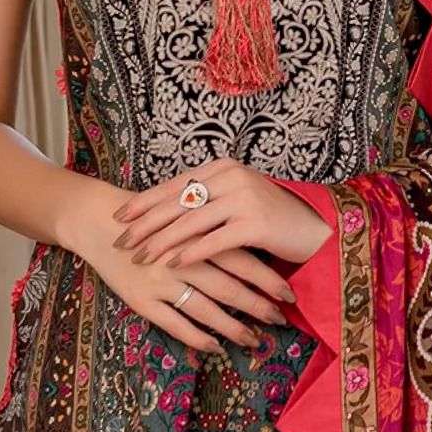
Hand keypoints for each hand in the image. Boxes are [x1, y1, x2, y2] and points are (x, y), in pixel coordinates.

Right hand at [67, 181, 291, 355]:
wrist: (101, 222)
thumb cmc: (153, 219)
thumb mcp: (186, 217)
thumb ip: (216, 230)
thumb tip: (259, 251)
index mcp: (198, 236)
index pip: (242, 260)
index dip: (267, 279)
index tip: (289, 295)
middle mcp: (182, 259)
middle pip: (228, 287)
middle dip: (258, 306)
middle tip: (280, 321)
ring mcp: (161, 281)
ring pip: (205, 310)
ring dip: (233, 327)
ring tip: (255, 340)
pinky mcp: (141, 299)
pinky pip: (174, 323)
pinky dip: (197, 338)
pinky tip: (216, 347)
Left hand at [111, 157, 333, 271]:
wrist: (312, 228)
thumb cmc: (269, 216)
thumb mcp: (235, 198)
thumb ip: (205, 198)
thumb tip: (162, 211)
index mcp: (223, 168)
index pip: (175, 183)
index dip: (145, 201)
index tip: (119, 216)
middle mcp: (232, 177)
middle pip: (178, 201)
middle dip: (145, 223)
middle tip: (120, 240)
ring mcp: (245, 199)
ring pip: (191, 221)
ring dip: (162, 241)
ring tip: (140, 256)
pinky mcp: (256, 224)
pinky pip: (214, 240)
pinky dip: (191, 252)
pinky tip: (173, 264)